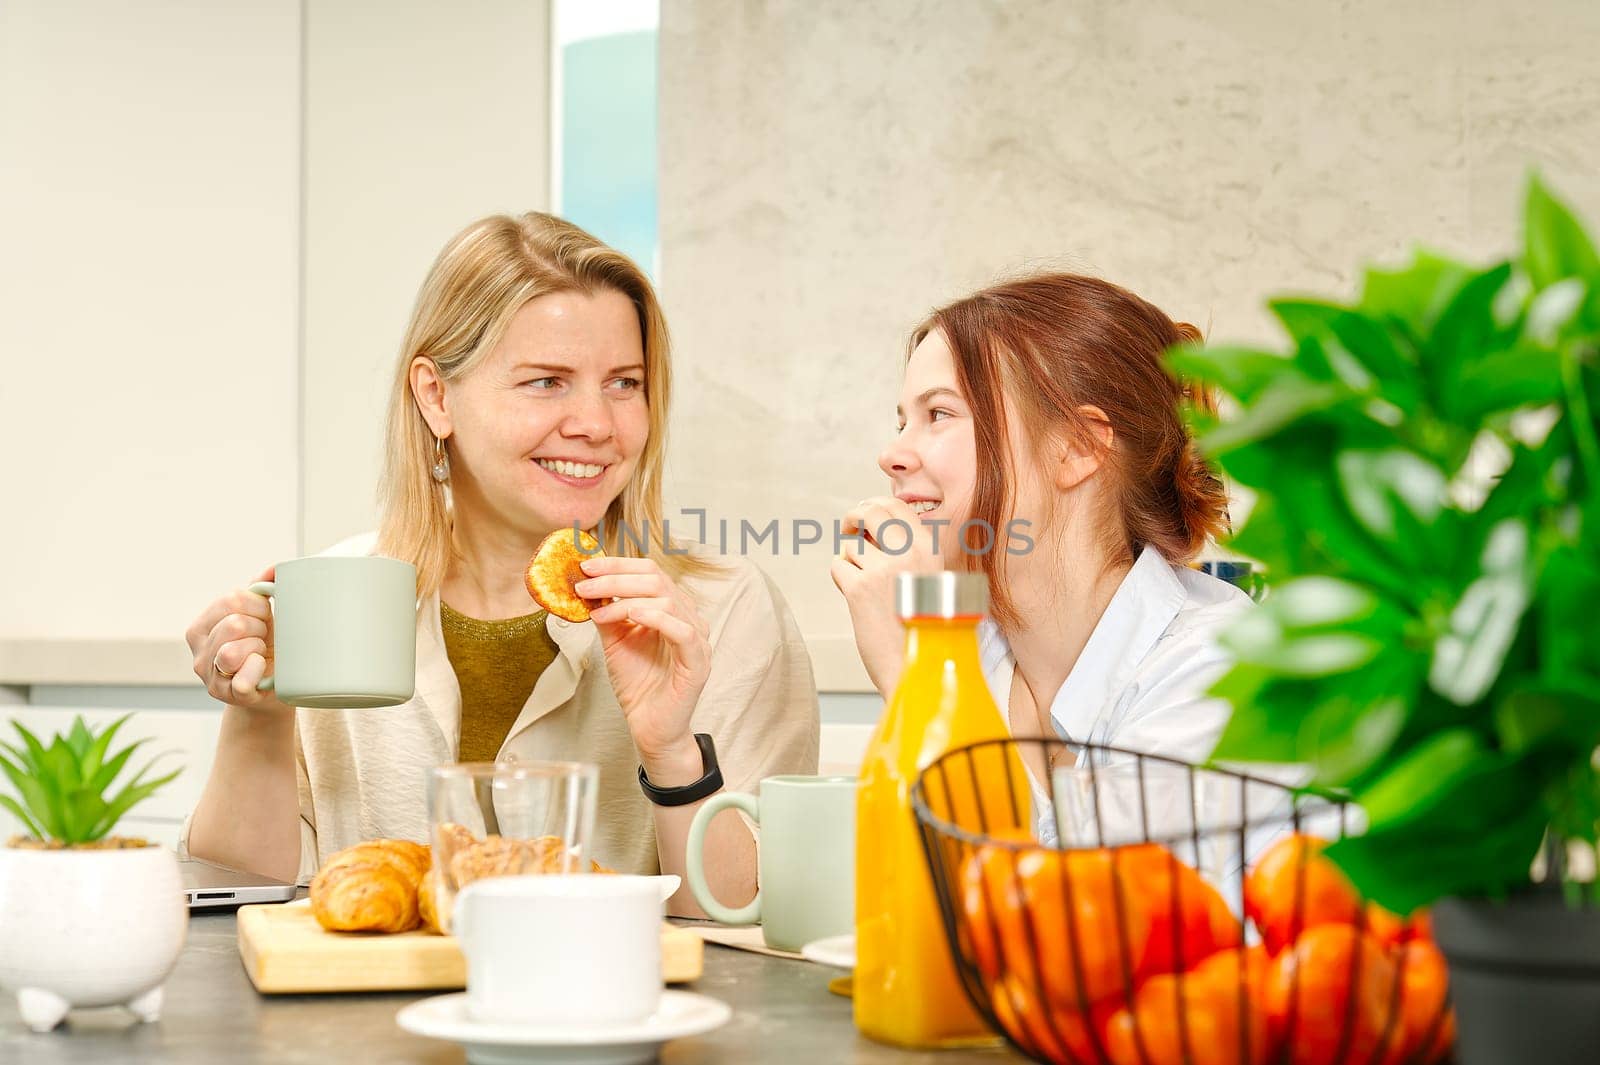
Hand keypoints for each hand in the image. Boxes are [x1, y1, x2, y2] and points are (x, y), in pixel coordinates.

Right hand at [185, 566, 291, 713]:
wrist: (276, 685)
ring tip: (259, 655)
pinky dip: (256, 673)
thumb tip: (275, 568)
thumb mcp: (262, 616)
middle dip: (260, 629)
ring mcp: (209, 675)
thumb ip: (262, 588)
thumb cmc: (267, 646)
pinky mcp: (225, 696)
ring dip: (257, 651)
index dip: (259, 606)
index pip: (231, 599)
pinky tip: (260, 671)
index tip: (265, 618)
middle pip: (234, 624)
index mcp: (202, 624)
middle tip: (263, 639)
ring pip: (232, 652)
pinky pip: (241, 682)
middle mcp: (198, 649)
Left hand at [574, 556, 711, 765]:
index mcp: (672, 608)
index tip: (586, 566)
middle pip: (657, 579)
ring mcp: (697, 639)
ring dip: (625, 598)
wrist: (650, 726)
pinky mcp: (698, 662)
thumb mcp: (616, 641)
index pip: (650, 572)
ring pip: (667, 600)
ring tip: (597, 610)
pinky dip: (656, 617)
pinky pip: (682, 631)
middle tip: (584, 584)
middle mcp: (688, 618)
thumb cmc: (638, 684)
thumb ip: (607, 613)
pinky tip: (631, 615)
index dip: (618, 565)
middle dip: (615, 578)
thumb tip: (586, 586)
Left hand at [829, 496, 942, 695]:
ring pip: (851, 544)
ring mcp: (883, 569)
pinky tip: (856, 597)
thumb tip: (870, 521)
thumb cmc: (922, 625)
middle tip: (850, 530)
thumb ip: (908, 550)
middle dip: (853, 517)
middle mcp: (909, 552)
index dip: (874, 506)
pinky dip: (841, 578)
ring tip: (864, 584)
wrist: (920, 666)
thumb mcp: (928, 578)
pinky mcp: (860, 589)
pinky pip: (838, 566)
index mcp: (929, 548)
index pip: (895, 505)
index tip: (865, 518)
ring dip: (850, 560)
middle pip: (870, 511)